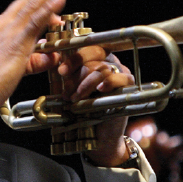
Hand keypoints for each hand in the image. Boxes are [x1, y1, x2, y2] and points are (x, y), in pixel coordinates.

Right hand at [0, 0, 68, 119]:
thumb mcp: (14, 68)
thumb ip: (35, 60)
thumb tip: (52, 57)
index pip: (20, 9)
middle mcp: (0, 25)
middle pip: (26, 0)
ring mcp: (7, 31)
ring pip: (31, 5)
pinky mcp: (15, 42)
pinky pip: (35, 21)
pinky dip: (48, 8)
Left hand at [57, 49, 134, 165]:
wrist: (98, 134)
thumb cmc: (83, 109)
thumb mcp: (71, 89)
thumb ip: (67, 76)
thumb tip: (54, 63)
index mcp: (95, 58)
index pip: (87, 47)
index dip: (74, 57)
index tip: (62, 71)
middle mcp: (109, 61)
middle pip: (96, 53)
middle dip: (78, 69)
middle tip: (67, 87)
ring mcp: (121, 72)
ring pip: (104, 67)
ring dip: (86, 83)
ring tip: (75, 97)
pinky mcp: (129, 85)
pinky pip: (121, 77)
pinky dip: (109, 82)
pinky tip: (101, 89)